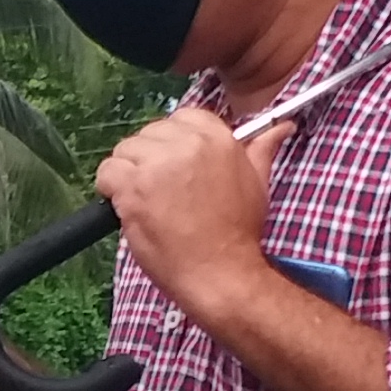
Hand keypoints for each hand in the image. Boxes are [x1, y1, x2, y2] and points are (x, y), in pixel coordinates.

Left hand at [94, 108, 272, 318]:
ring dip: (128, 175)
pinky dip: (109, 189)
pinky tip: (128, 208)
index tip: (176, 168)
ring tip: (146, 203)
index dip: (172, 144)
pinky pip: (107, 172)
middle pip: (149, 134)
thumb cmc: (239, 232)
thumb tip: (283, 127)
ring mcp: (157, 165)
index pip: (181, 118)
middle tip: (163, 193)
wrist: (221, 273)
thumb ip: (262, 149)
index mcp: (216, 137)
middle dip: (149, 160)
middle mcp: (186, 143)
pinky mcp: (133, 188)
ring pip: (124, 151)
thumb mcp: (258, 183)